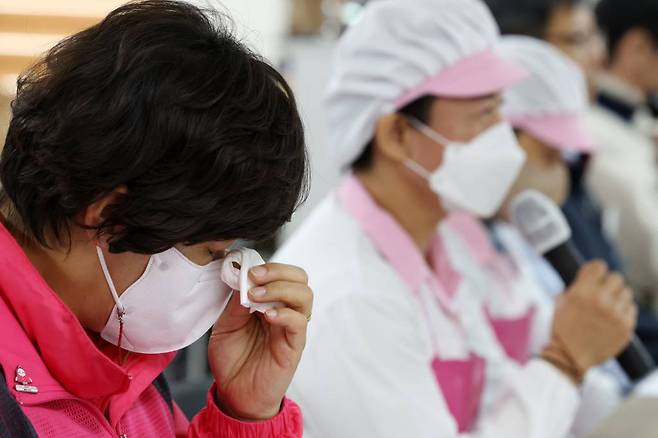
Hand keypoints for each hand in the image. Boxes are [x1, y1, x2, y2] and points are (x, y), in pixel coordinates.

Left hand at [207, 263, 312, 420]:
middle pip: (300, 278)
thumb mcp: (225, 325)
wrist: (234, 394)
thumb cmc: (232, 360)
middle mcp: (285, 311)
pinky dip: (285, 314)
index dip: (268, 266)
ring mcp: (291, 328)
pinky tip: (267, 316)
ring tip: (257, 296)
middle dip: (278, 272)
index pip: (283, 273)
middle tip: (255, 278)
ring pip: (305, 295)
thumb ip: (235, 303)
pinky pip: (299, 323)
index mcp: (270, 302)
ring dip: (280, 289)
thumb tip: (243, 280)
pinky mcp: (294, 346)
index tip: (247, 270)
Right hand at [543, 261, 636, 381]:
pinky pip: (632, 309)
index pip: (599, 266)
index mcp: (582, 292)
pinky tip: (612, 318)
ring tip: (607, 307)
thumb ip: (577, 286)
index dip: (595, 270)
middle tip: (601, 293)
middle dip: (608, 284)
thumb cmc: (562, 329)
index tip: (593, 276)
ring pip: (627, 293)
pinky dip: (623, 311)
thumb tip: (590, 275)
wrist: (569, 357)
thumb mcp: (561, 302)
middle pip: (617, 278)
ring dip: (617, 297)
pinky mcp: (626, 328)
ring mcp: (616, 315)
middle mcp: (601, 301)